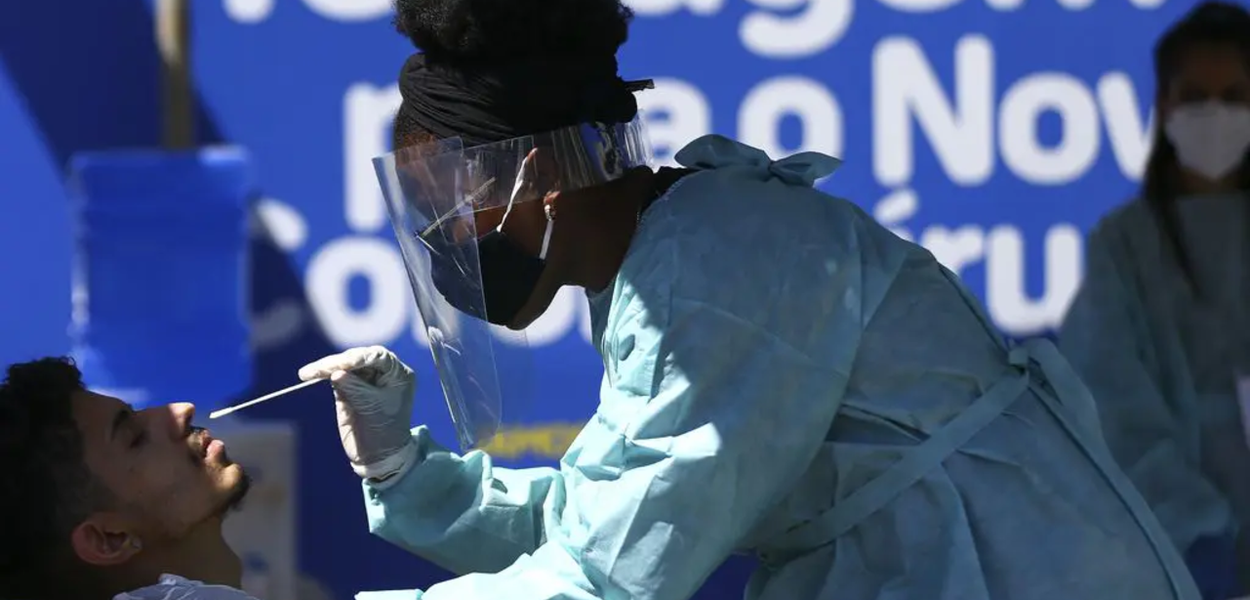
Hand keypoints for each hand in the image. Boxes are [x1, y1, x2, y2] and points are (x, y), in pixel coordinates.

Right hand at [299, 346, 417, 479]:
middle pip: (358, 358)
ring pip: (345, 365)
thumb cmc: (385, 430)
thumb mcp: (372, 406)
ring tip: (309, 373)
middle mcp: (381, 372)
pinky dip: (324, 374)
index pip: (377, 356)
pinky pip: (336, 376)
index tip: (342, 364)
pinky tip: (313, 374)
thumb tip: (335, 372)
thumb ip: (355, 388)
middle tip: (320, 369)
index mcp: (397, 373)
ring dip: (327, 367)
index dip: (358, 357)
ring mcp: (364, 379)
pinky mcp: (348, 388)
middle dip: (338, 362)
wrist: (378, 455)